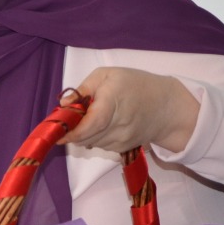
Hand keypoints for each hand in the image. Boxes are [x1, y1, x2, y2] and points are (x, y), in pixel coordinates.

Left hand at [59, 68, 199, 153]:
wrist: (167, 106)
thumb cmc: (135, 84)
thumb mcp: (107, 75)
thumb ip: (83, 90)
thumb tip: (63, 105)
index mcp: (112, 102)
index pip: (87, 125)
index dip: (70, 132)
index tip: (57, 131)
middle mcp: (118, 126)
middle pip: (85, 137)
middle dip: (72, 131)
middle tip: (69, 119)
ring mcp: (122, 140)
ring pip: (90, 142)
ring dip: (84, 134)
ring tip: (92, 117)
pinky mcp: (123, 148)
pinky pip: (101, 145)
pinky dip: (95, 137)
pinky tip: (104, 124)